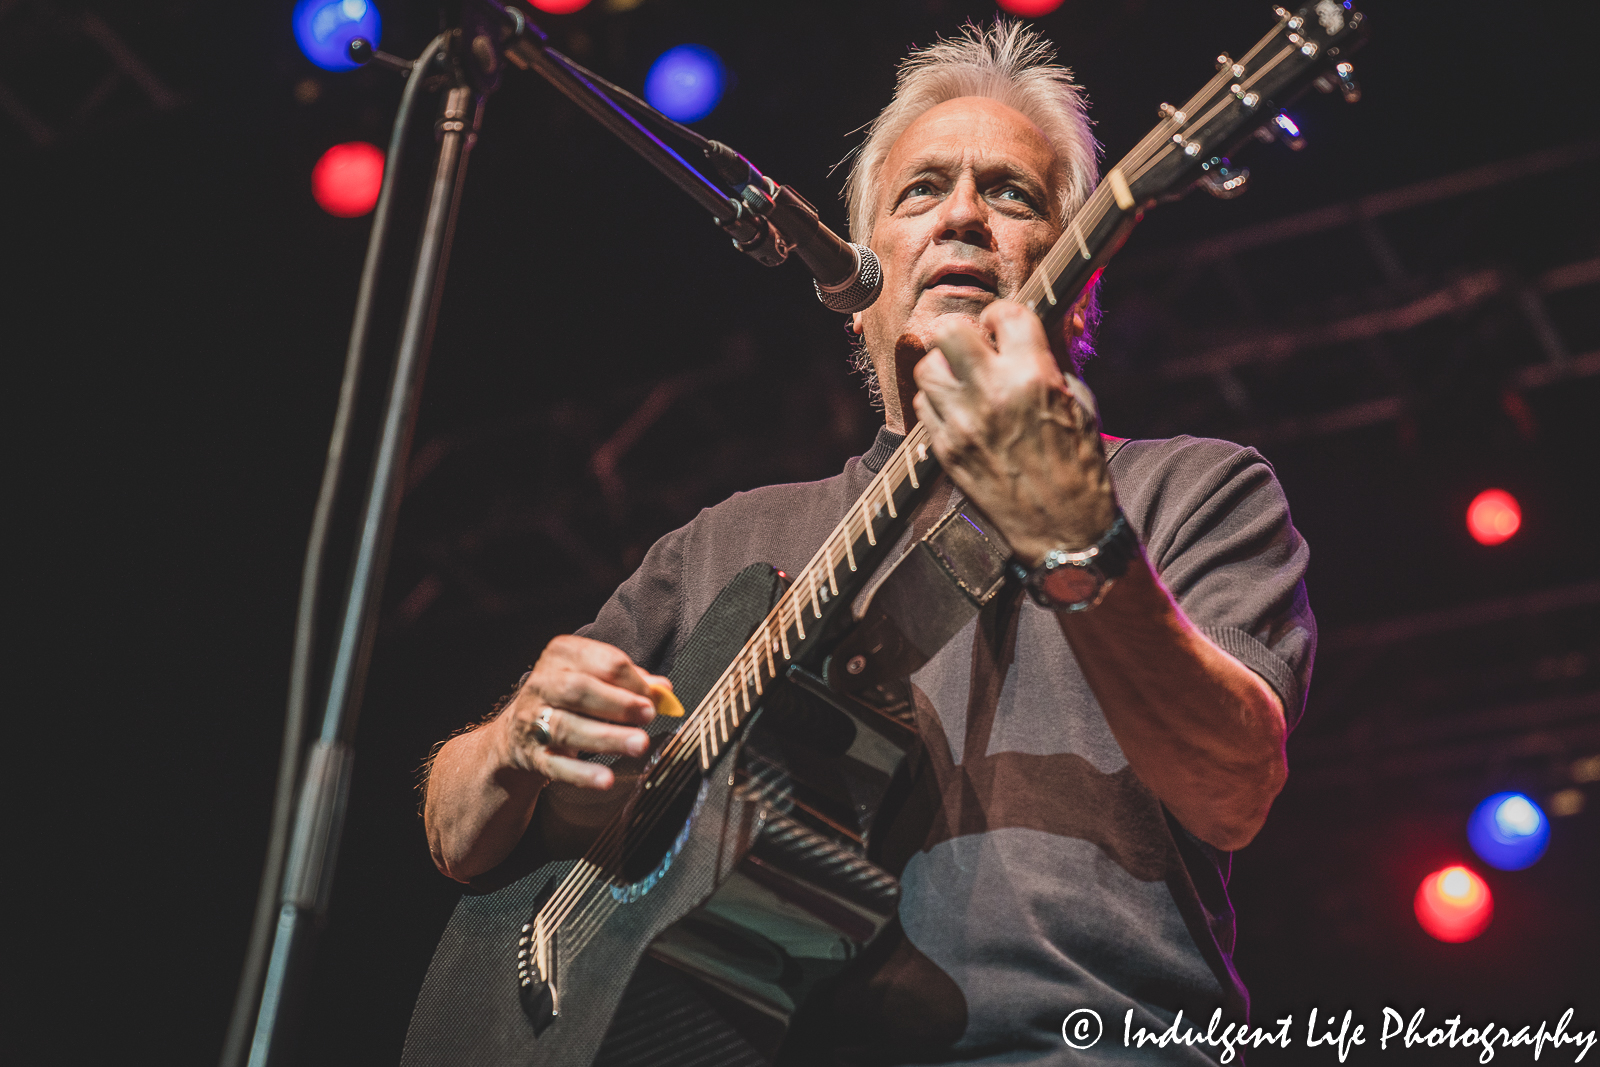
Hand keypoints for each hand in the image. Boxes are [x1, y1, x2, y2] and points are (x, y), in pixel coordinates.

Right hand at [498, 635, 666, 791]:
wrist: (518, 729)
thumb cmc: (568, 698)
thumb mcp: (595, 679)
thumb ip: (630, 682)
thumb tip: (663, 690)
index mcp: (562, 655)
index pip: (604, 662)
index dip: (633, 681)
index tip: (654, 698)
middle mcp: (543, 683)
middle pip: (580, 690)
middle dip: (618, 703)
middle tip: (648, 715)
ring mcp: (533, 719)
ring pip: (568, 727)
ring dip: (607, 737)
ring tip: (639, 744)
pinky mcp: (531, 754)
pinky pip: (556, 765)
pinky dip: (582, 774)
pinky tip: (606, 779)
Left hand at [912, 299, 1116, 565]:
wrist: (1062, 529)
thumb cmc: (1078, 465)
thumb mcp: (1079, 402)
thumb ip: (1047, 363)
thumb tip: (1023, 336)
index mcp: (1034, 377)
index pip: (1006, 313)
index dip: (1005, 316)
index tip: (1005, 325)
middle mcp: (992, 394)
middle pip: (950, 331)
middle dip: (964, 333)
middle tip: (977, 348)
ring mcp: (963, 422)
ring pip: (927, 368)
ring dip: (945, 369)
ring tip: (965, 382)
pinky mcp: (945, 449)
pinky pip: (923, 406)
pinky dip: (938, 402)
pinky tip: (960, 411)